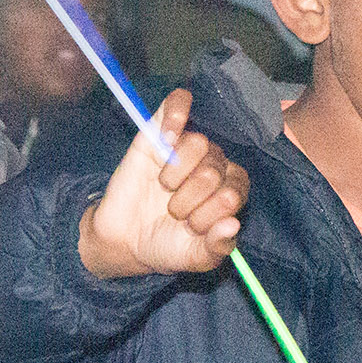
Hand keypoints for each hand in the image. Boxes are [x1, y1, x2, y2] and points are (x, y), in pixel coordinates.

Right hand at [76, 90, 247, 280]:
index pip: (236, 187)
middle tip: (174, 213)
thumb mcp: (195, 257)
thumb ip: (218, 247)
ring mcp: (185, 147)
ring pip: (198, 142)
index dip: (215, 207)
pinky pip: (177, 105)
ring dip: (177, 173)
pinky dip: (176, 114)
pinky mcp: (159, 133)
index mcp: (228, 191)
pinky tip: (167, 136)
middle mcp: (212, 165)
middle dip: (192, 197)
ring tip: (164, 189)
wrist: (125, 240)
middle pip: (215, 167)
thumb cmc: (166, 245)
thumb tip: (232, 224)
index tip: (194, 227)